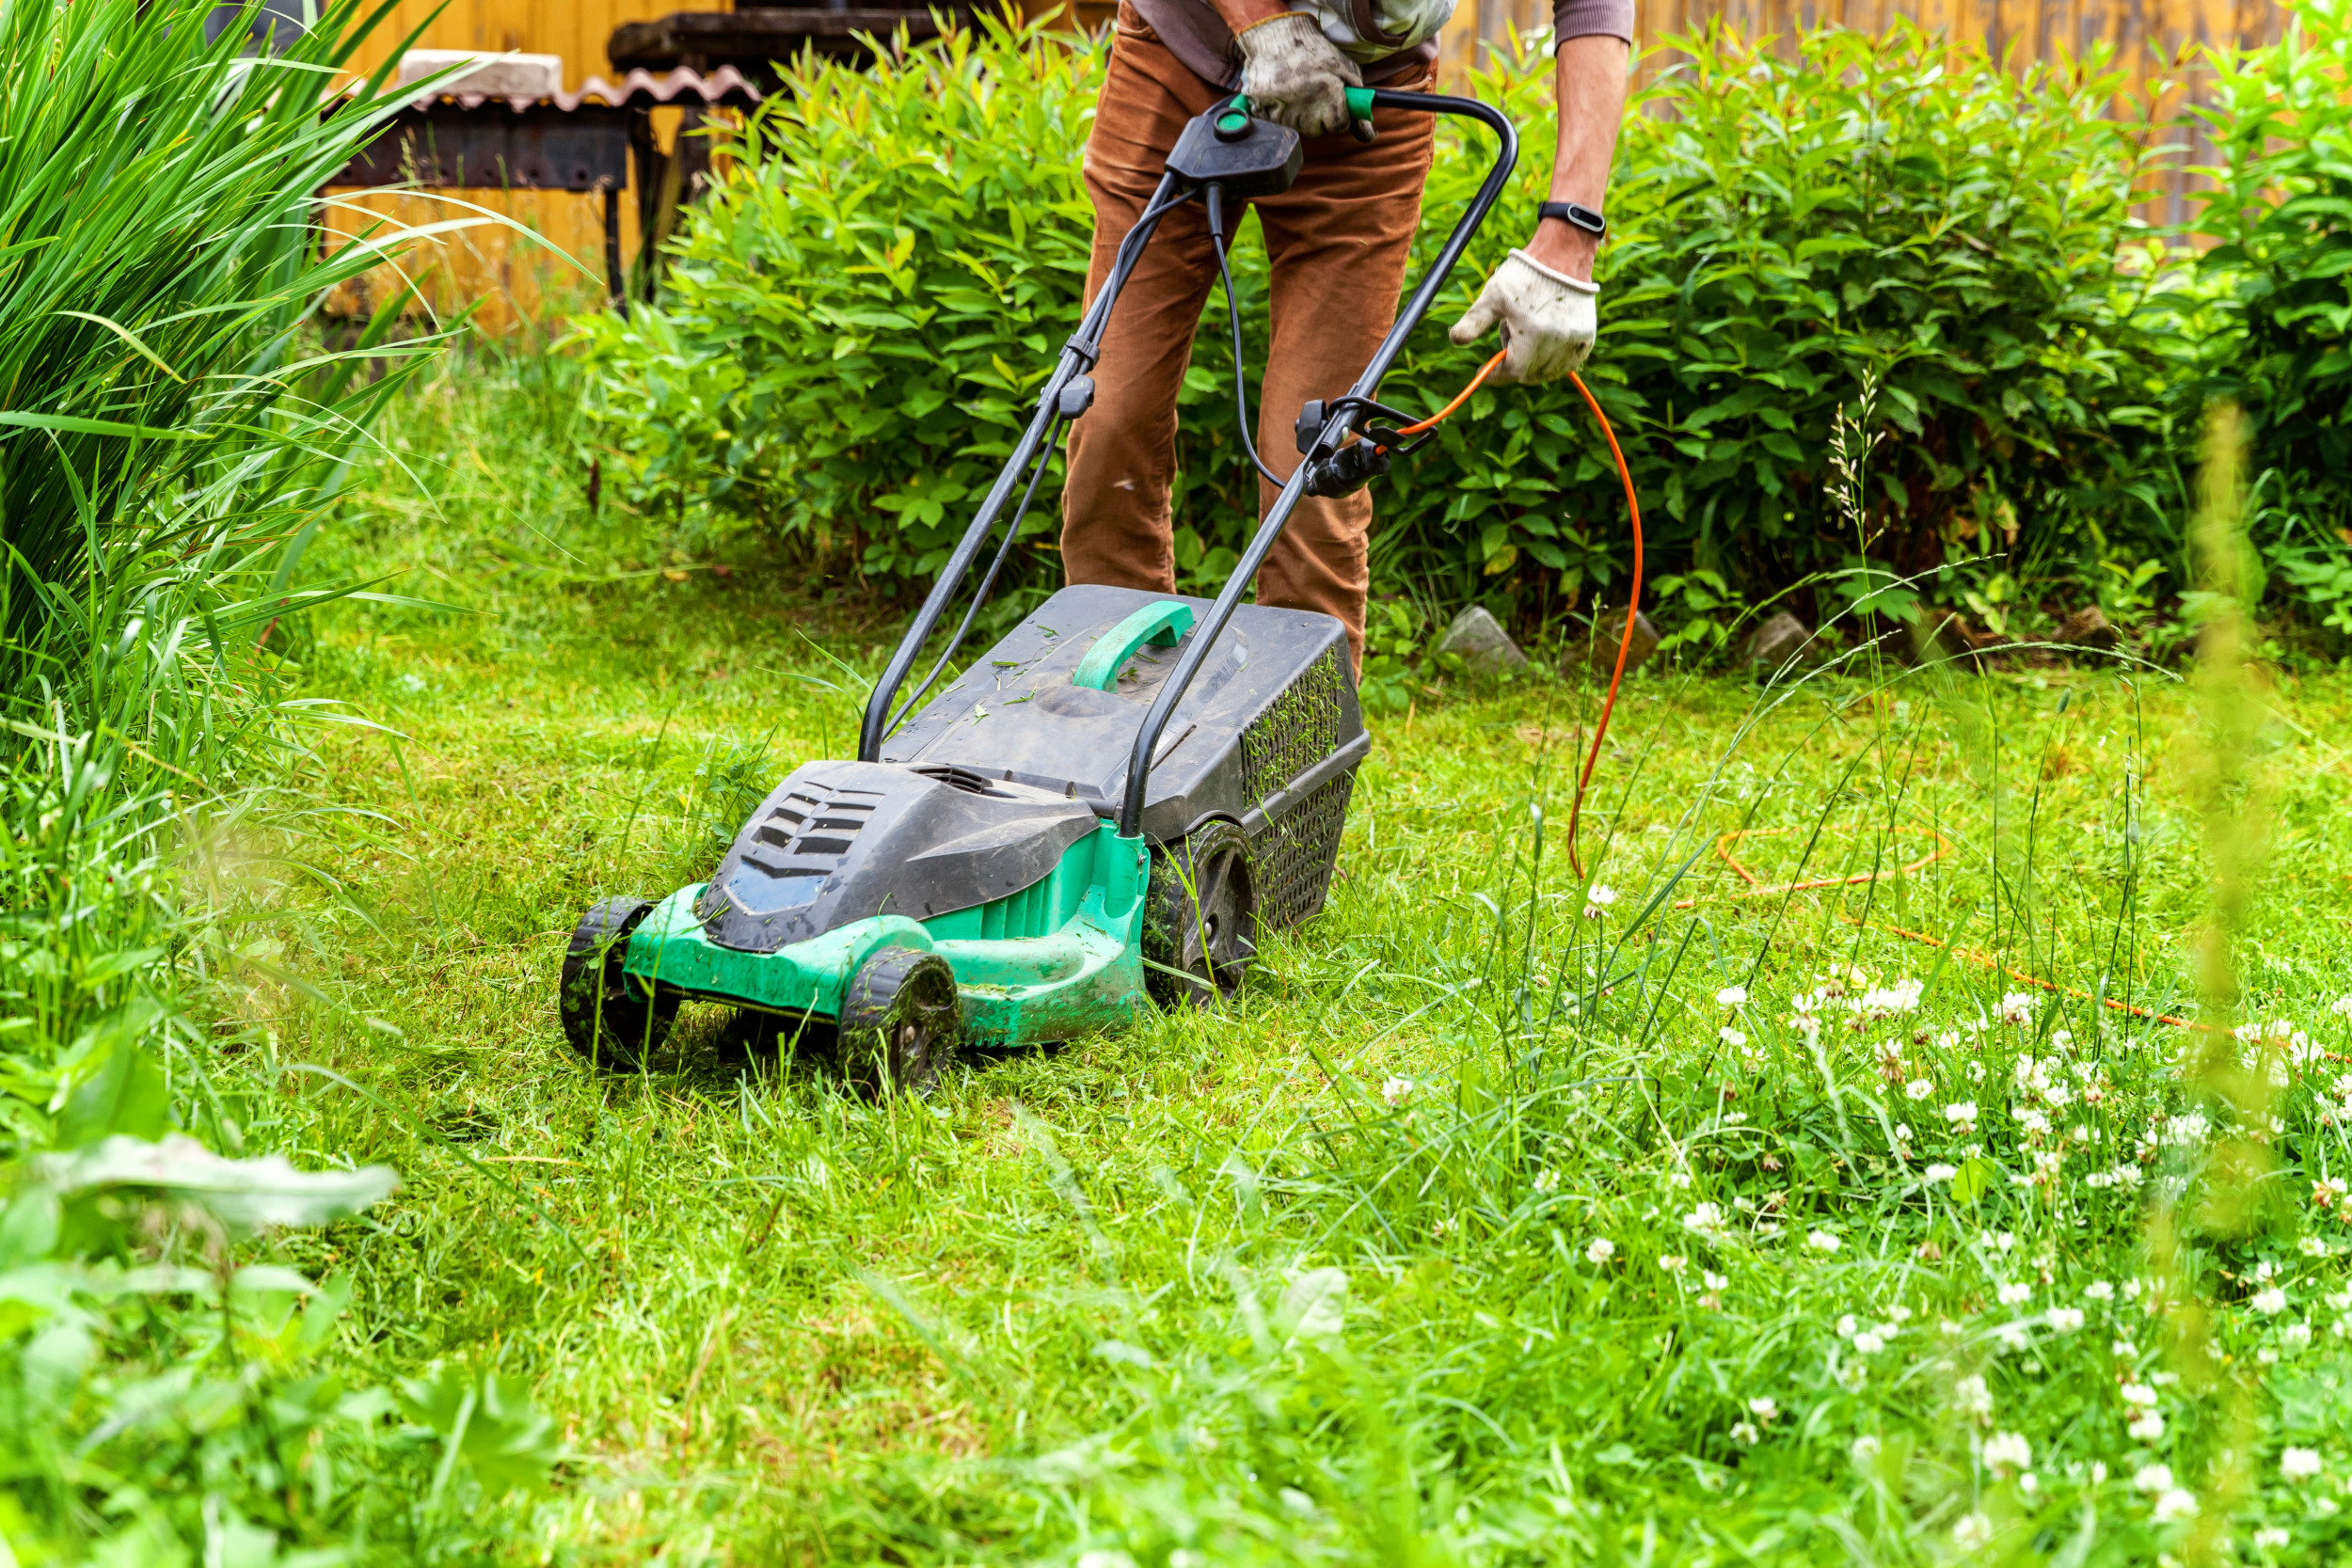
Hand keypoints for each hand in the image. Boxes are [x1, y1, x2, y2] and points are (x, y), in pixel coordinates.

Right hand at [1234, 12, 1360, 138]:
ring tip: (1297, 91)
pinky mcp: (1262, 109)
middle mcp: (1305, 104)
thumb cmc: (1316, 53)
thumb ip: (1358, 104)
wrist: (1278, 37)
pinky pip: (1277, 124)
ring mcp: (1281, 108)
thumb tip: (1369, 137)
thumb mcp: (1345, 71)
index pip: (1338, 126)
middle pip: (1317, 130)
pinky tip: (1283, 94)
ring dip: (1300, 115)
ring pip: (1298, 128)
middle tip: (1314, 94)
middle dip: (1319, 117)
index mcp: (1328, 92)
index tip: (1334, 104)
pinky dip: (1280, 113)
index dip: (1339, 116)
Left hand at [1447, 248, 1598, 383]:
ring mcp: (1574, 341)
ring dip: (1534, 361)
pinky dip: (1555, 360)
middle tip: (1508, 334)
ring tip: (1528, 330)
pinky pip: (1569, 362)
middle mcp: (1556, 342)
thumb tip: (1455, 341)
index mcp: (1532, 335)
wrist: (1560, 254)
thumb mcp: (1492, 297)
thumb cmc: (1523, 275)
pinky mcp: (1586, 336)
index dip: (1495, 373)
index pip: (1512, 371)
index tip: (1483, 371)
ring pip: (1549, 371)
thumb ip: (1473, 322)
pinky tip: (1545, 341)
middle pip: (1530, 374)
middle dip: (1514, 362)